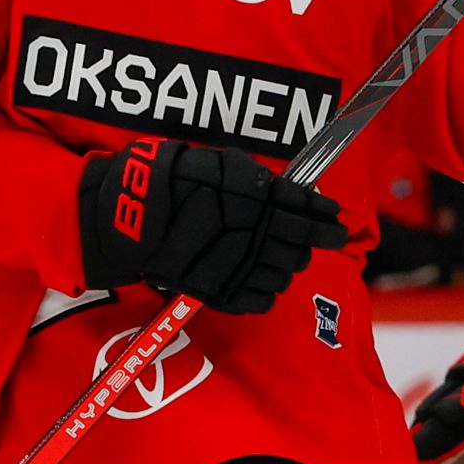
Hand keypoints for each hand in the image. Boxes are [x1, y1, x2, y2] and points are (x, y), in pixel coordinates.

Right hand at [74, 138, 347, 312]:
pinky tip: (258, 279)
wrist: (128, 215)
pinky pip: (260, 300)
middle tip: (310, 239)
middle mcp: (253, 234)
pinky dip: (264, 291)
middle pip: (299, 247)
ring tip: (278, 257)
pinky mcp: (221, 293)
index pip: (307, 213)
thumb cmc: (173, 180)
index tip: (334, 219)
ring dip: (286, 265)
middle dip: (309, 242)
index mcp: (257, 200)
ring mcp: (237, 267)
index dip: (325, 218)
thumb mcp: (222, 164)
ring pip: (283, 274)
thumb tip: (299, 194)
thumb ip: (260, 181)